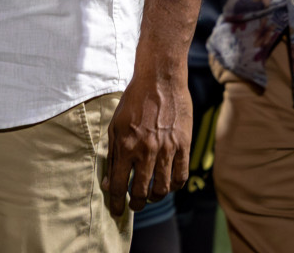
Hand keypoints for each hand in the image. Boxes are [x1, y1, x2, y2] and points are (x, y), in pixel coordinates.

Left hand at [101, 62, 190, 216]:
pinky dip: (175, 186)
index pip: (119, 184)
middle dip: (135, 203)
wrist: (160, 82)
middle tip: (133, 206)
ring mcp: (167, 150)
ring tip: (149, 197)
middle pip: (141, 191)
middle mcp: (146, 151)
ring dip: (155, 197)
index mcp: (125, 145)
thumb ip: (113, 155)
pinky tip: (168, 186)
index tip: (115, 211)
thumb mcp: (115, 126)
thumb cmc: (133, 103)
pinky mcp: (184, 147)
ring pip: (163, 188)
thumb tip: (109, 183)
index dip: (116, 201)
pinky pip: (181, 176)